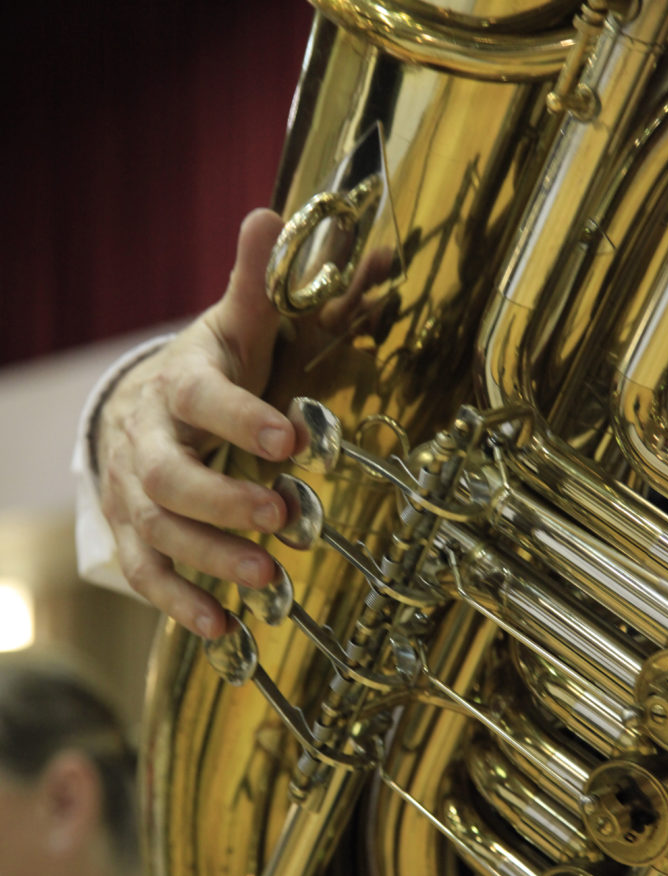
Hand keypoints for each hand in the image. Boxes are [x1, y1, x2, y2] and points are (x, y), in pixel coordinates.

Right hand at [95, 209, 296, 638]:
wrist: (143, 407)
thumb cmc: (206, 369)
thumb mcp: (232, 326)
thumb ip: (255, 283)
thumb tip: (272, 213)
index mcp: (177, 385)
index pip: (201, 399)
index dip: (241, 419)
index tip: (293, 441)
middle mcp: (145, 442)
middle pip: (168, 477)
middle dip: (223, 500)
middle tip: (283, 519)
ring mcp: (133, 493)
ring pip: (158, 532)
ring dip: (210, 560)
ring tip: (265, 580)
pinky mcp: (135, 533)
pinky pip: (148, 574)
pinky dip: (182, 604)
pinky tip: (223, 631)